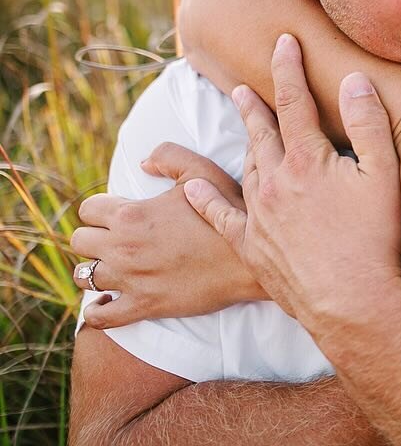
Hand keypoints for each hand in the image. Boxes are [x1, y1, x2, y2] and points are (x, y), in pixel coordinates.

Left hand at [70, 144, 260, 327]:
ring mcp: (130, 280)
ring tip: (112, 266)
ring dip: (95, 269)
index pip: (88, 209)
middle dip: (93, 236)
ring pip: (83, 276)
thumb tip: (143, 162)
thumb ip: (169, 156)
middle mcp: (122, 247)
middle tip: (115, 237)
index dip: (100, 209)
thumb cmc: (228, 214)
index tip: (116, 213)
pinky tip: (106, 300)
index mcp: (132, 214)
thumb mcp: (204, 171)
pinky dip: (97, 309)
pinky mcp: (142, 306)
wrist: (249, 262)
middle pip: (78, 241)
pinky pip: (100, 316)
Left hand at [183, 33, 400, 329]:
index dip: (289, 68)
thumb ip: (369, 123)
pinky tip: (189, 188)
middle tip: (247, 83)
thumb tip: (352, 79)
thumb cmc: (380, 240)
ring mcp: (260, 217)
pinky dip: (203, 200)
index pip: (295, 101)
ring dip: (243, 139)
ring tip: (241, 120)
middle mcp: (275, 182)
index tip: (283, 41)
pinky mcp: (253, 249)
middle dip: (258, 102)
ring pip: (245, 167)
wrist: (354, 304)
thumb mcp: (386, 174)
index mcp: (307, 160)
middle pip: (262, 131)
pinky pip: (220, 217)